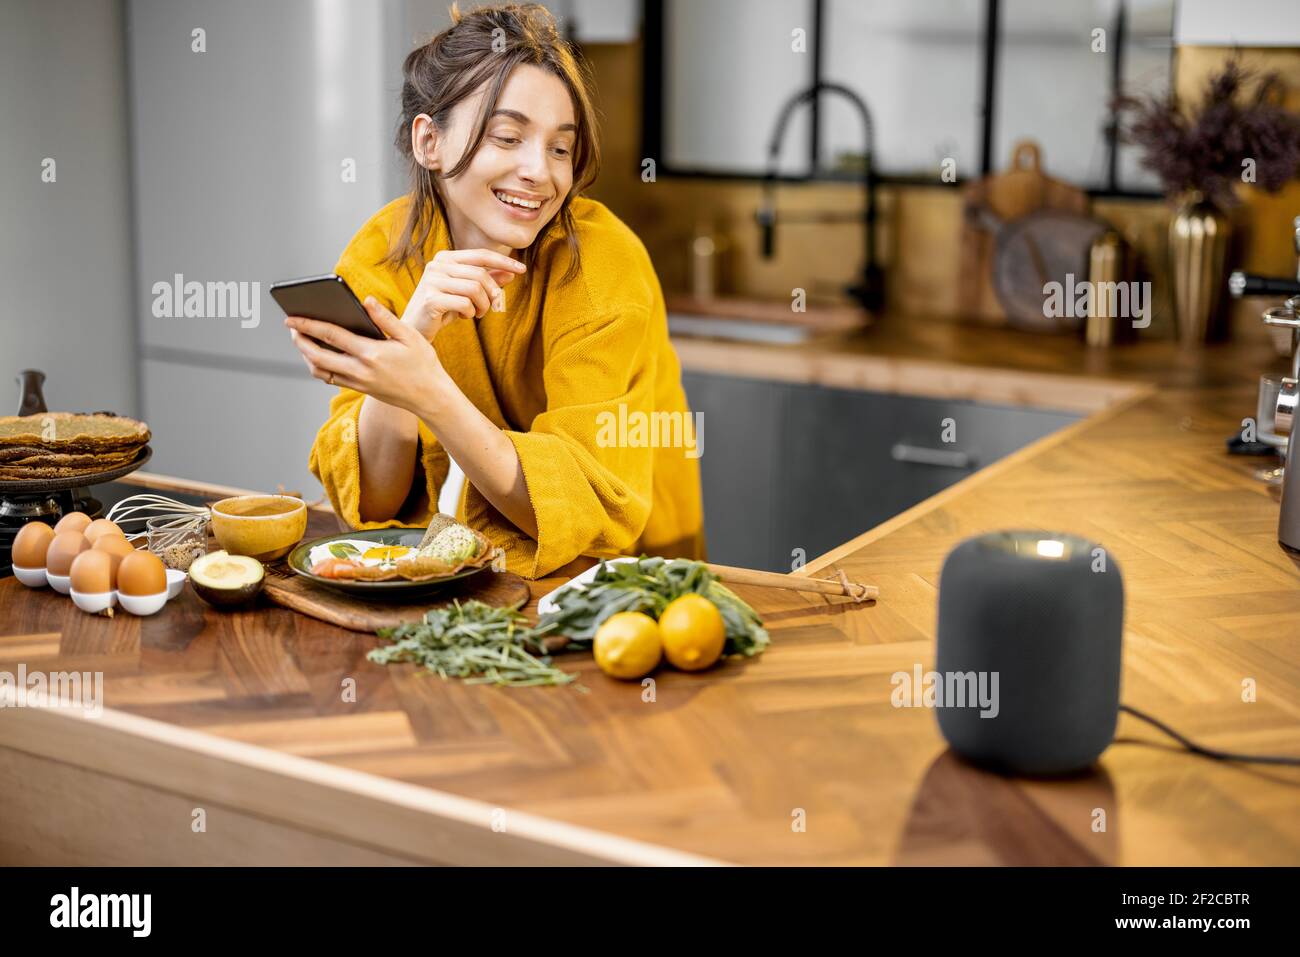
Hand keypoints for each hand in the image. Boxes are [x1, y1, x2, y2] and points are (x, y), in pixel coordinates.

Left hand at [285, 297, 450, 414]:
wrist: (430, 397)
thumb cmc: (423, 363)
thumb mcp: (410, 336)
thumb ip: (386, 318)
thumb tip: (366, 300)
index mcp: (371, 353)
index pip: (331, 335)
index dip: (308, 325)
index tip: (291, 318)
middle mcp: (360, 370)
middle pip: (317, 355)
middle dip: (300, 340)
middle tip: (292, 328)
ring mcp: (358, 382)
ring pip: (320, 370)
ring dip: (306, 355)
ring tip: (303, 340)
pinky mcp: (359, 389)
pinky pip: (330, 378)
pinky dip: (319, 366)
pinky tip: (319, 354)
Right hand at [402, 248, 525, 339]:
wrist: (415, 329)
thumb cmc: (443, 309)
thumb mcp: (467, 293)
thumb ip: (487, 281)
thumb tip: (512, 272)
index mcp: (445, 258)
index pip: (481, 255)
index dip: (503, 261)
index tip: (522, 269)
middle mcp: (437, 265)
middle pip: (480, 274)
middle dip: (492, 293)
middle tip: (490, 308)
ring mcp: (432, 281)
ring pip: (475, 288)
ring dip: (482, 305)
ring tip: (476, 313)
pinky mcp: (431, 299)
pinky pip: (465, 303)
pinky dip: (470, 312)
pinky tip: (463, 316)